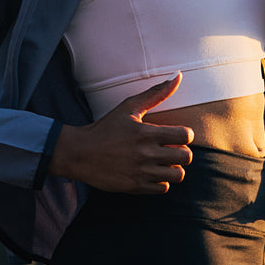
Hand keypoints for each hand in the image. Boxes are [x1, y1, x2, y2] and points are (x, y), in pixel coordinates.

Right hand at [49, 74, 193, 192]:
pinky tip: (152, 173)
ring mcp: (141, 172)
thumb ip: (156, 93)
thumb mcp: (129, 107)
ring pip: (177, 175)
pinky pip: (163, 189)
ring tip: (163, 162)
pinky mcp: (134, 187)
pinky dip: (161, 182)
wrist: (79, 153)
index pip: (186, 136)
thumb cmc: (106, 128)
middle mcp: (146, 153)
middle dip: (182, 152)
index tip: (176, 135)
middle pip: (185, 157)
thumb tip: (178, 75)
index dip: (185, 135)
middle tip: (171, 149)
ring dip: (173, 168)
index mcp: (146, 132)